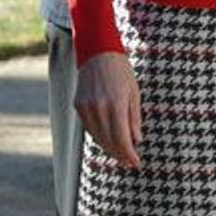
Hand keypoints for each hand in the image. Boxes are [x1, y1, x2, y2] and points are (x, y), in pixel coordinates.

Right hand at [74, 51, 141, 167]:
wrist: (98, 52)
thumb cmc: (121, 71)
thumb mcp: (134, 93)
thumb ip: (134, 118)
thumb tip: (136, 140)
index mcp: (116, 104)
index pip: (122, 139)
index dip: (129, 155)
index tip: (136, 163)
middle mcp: (98, 108)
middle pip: (109, 141)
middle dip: (120, 154)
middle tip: (129, 162)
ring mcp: (86, 107)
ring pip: (97, 137)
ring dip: (109, 148)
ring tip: (120, 154)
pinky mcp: (78, 106)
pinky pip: (89, 128)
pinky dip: (99, 136)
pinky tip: (108, 140)